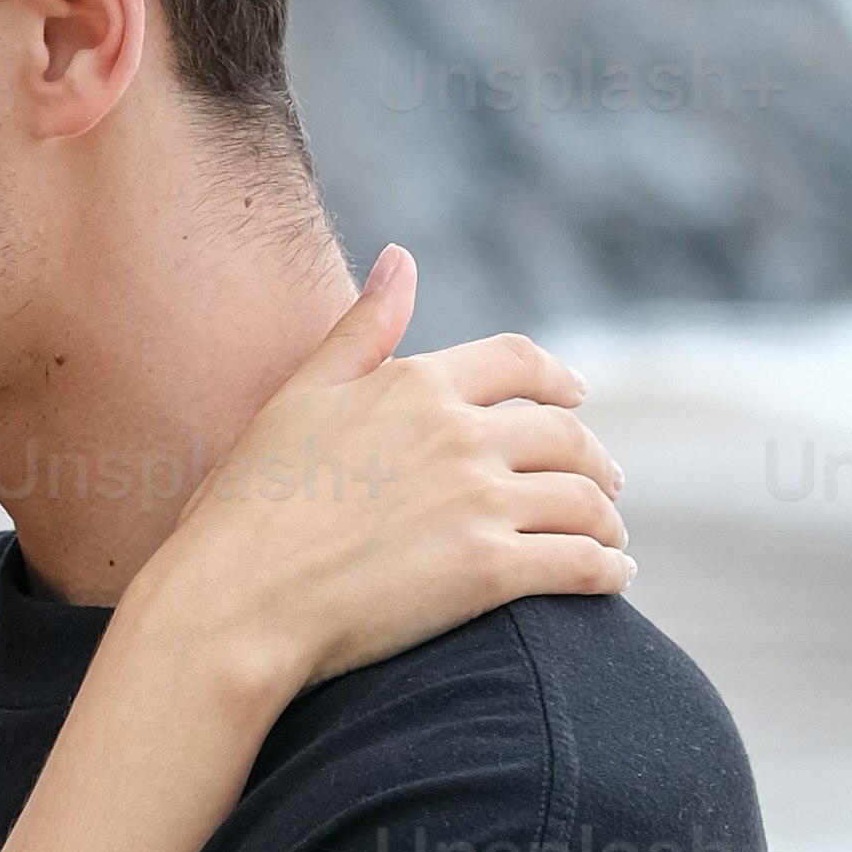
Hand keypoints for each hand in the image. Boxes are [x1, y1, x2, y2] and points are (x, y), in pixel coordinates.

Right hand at [139, 247, 629, 696]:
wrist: (238, 595)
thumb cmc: (249, 501)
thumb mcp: (301, 394)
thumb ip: (363, 327)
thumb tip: (402, 256)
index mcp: (416, 384)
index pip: (518, 362)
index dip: (558, 379)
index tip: (576, 396)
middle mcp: (459, 434)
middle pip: (565, 435)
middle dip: (594, 459)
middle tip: (606, 482)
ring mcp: (478, 502)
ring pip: (583, 500)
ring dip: (607, 519)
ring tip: (610, 538)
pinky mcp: (490, 571)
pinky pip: (580, 562)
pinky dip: (608, 569)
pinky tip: (613, 578)